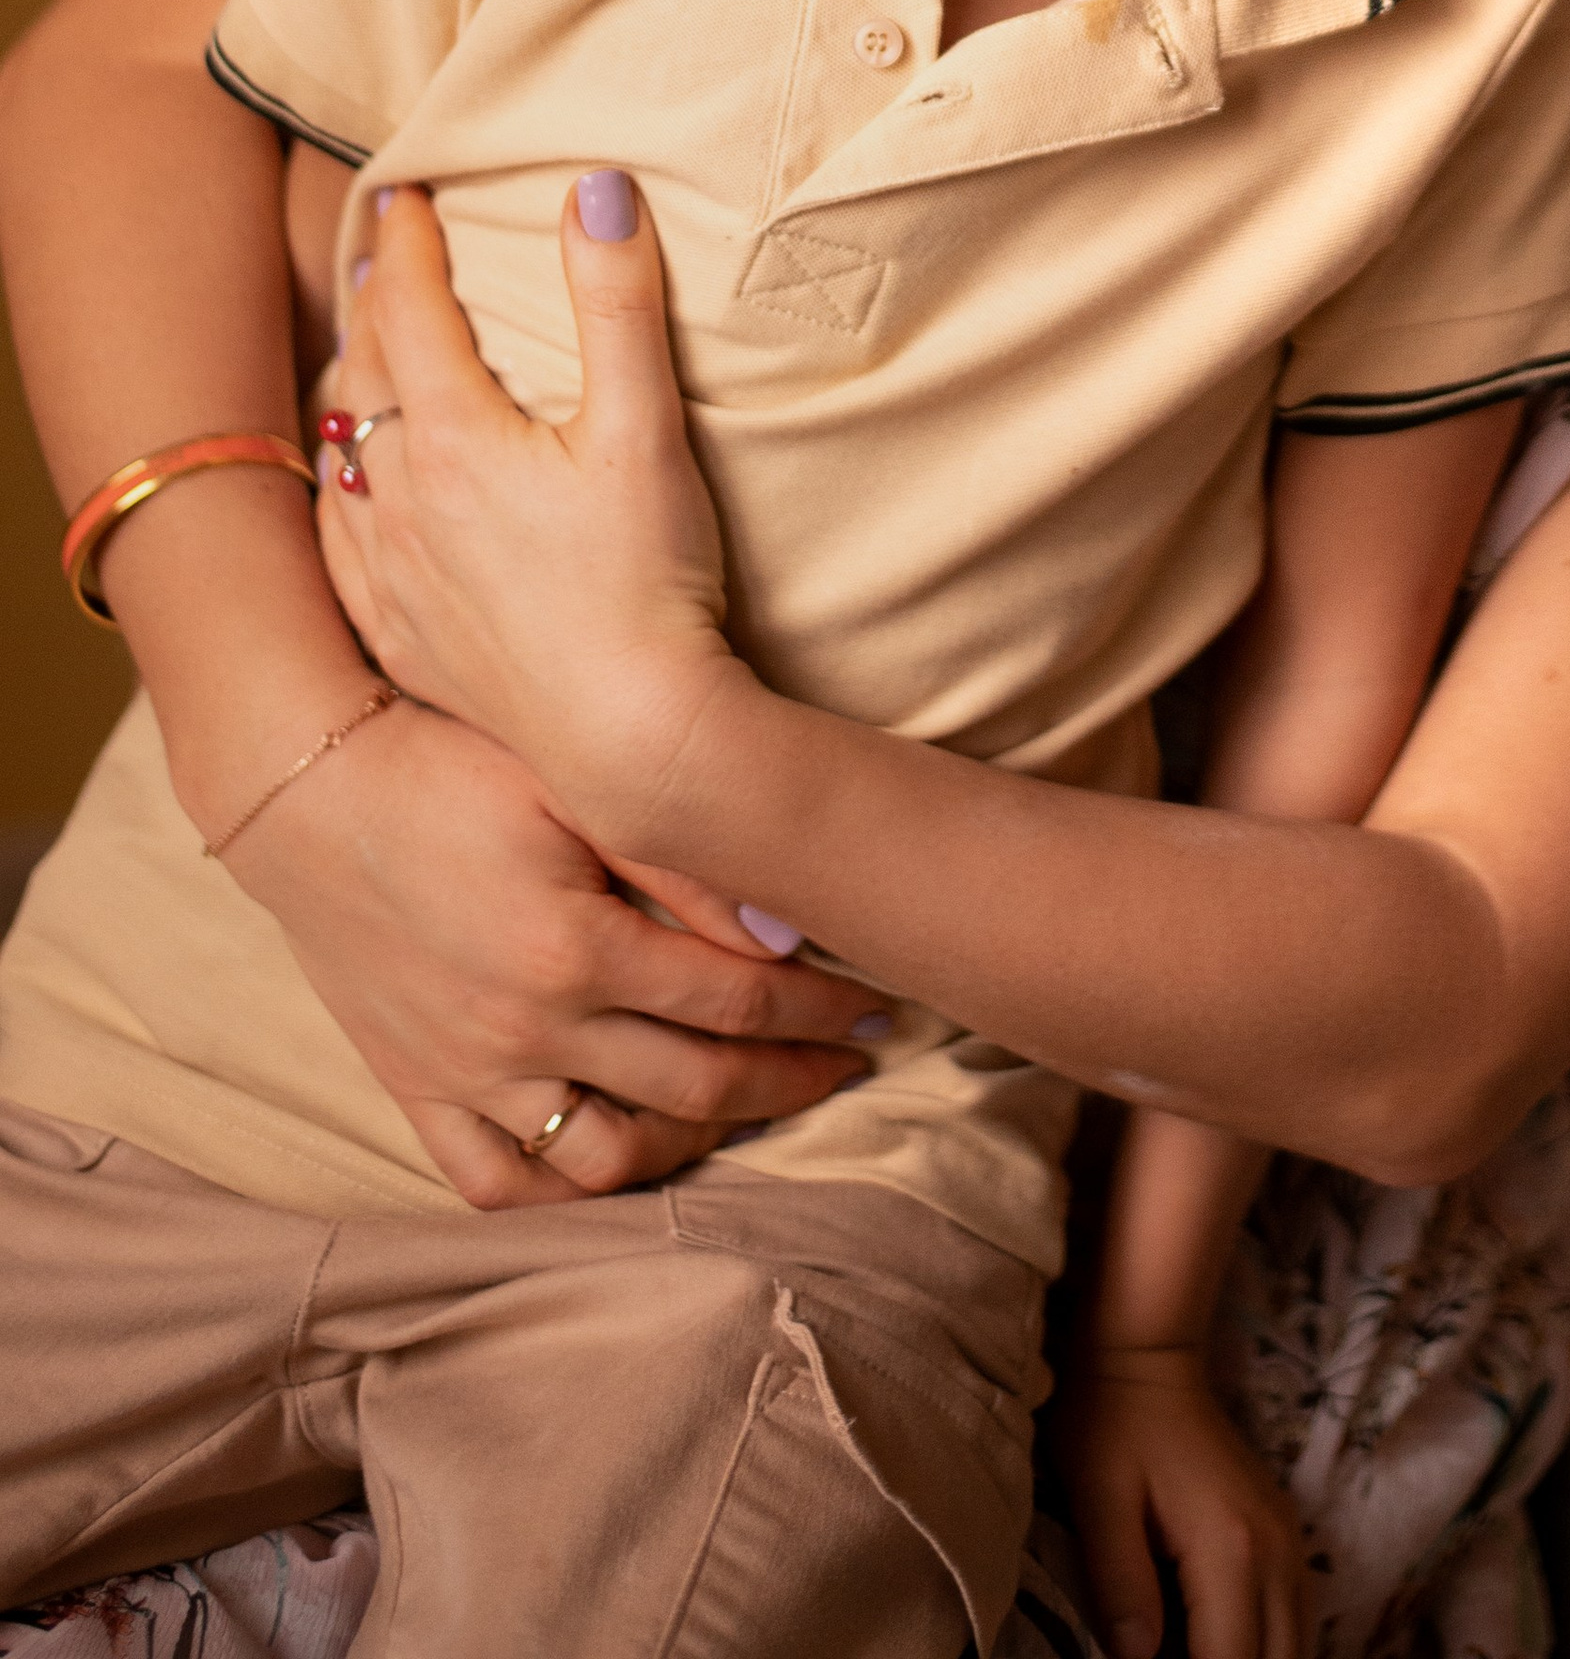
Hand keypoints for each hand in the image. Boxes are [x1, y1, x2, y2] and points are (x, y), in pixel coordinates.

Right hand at [218, 690, 887, 1206]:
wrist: (309, 791)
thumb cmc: (451, 764)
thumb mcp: (574, 784)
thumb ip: (684, 861)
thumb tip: (791, 932)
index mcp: (577, 951)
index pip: (739, 1002)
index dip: (821, 1010)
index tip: (875, 1005)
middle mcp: (526, 1032)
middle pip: (697, 1088)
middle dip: (790, 1080)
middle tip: (850, 1065)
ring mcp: (468, 1075)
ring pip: (610, 1159)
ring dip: (698, 1146)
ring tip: (751, 1108)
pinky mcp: (417, 1090)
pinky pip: (499, 1183)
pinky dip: (567, 1192)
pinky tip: (625, 1160)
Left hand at [317, 176, 735, 832]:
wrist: (628, 735)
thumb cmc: (646, 579)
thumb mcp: (644, 426)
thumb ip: (618, 300)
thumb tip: (599, 186)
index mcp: (456, 436)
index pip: (412, 312)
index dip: (410, 244)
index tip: (409, 194)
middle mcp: (403, 502)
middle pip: (365, 378)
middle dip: (373, 308)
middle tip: (382, 258)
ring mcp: (395, 577)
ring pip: (343, 462)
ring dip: (349, 396)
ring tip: (360, 358)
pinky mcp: (405, 641)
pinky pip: (340, 550)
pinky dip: (340, 497)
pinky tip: (350, 495)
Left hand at [1059, 1343, 1307, 1658]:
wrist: (1148, 1356)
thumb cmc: (1111, 1425)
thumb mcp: (1097, 1504)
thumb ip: (1119, 1588)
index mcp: (1229, 1551)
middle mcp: (1276, 1553)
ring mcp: (1289, 1542)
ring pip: (1296, 1648)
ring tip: (1198, 1652)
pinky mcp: (1285, 1534)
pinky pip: (1295, 1619)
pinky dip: (1268, 1648)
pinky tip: (1226, 1646)